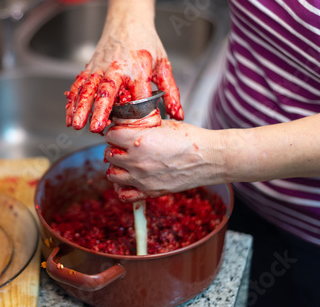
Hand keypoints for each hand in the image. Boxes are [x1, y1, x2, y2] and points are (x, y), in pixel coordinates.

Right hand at [65, 14, 183, 132]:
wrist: (128, 20)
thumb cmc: (146, 42)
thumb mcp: (164, 65)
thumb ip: (171, 92)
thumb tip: (178, 115)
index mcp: (139, 68)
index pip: (138, 96)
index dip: (137, 114)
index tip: (137, 127)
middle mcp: (117, 68)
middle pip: (107, 91)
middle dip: (100, 110)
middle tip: (95, 128)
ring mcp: (101, 67)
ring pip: (88, 89)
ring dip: (81, 108)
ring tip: (76, 125)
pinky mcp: (90, 67)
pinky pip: (79, 85)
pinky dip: (73, 101)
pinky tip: (70, 116)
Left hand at [104, 120, 224, 201]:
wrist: (209, 158)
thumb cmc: (190, 139)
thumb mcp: (163, 124)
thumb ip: (142, 126)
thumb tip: (126, 124)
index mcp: (139, 140)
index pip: (110, 136)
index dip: (114, 132)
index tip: (120, 133)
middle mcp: (136, 161)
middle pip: (109, 155)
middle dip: (114, 148)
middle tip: (123, 147)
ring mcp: (141, 178)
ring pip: (112, 174)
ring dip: (116, 167)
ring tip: (126, 162)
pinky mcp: (149, 192)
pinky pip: (123, 195)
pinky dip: (122, 188)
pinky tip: (129, 179)